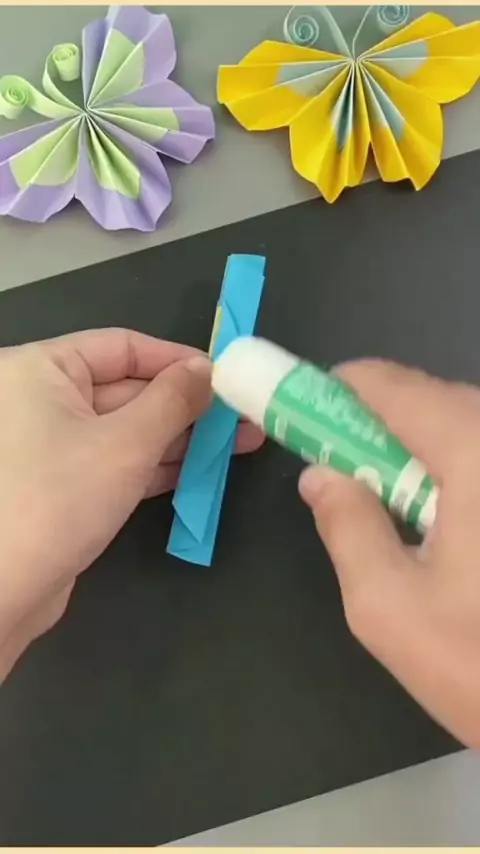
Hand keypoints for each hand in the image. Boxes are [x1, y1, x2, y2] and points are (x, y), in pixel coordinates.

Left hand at [0, 328, 262, 681]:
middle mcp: (42, 400)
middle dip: (187, 405)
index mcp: (40, 370)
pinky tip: (203, 469)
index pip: (120, 347)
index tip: (223, 375)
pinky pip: (118, 462)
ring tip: (239, 443)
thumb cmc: (59, 499)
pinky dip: (158, 465)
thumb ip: (173, 400)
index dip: (175, 359)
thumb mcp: (126, 443)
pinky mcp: (64, 486)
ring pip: (127, 429)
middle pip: (127, 389)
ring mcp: (52, 446)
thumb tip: (208, 369)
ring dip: (181, 437)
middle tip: (243, 415)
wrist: (6, 591)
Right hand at [299, 359, 479, 747]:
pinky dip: (456, 472)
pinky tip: (448, 524)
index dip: (340, 391)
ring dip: (420, 451)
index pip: (394, 387)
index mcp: (475, 456)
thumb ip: (346, 526)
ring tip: (394, 508)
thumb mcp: (389, 607)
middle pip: (434, 400)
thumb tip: (319, 476)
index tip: (307, 416)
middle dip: (379, 426)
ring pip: (467, 426)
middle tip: (346, 475)